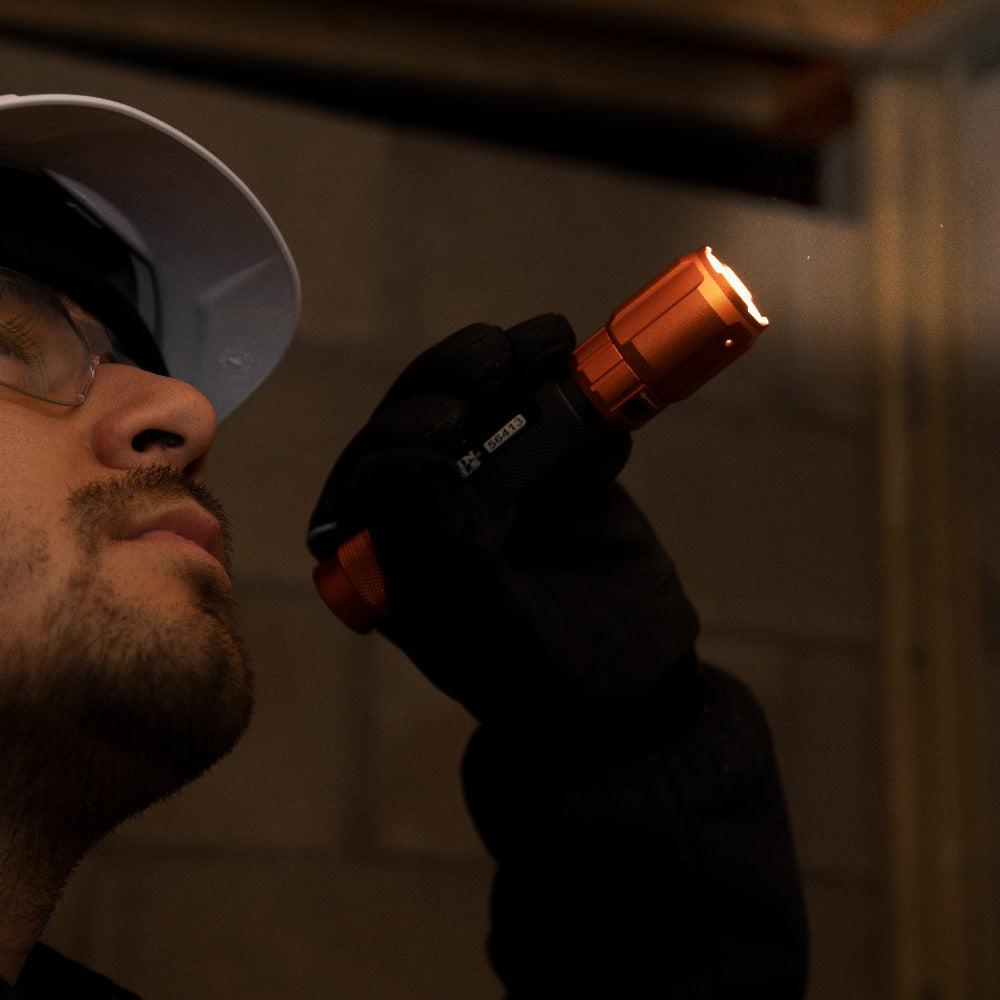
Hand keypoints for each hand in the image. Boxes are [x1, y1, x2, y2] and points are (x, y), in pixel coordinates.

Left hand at [309, 315, 699, 727]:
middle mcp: (429, 512)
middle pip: (421, 421)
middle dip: (453, 379)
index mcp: (388, 553)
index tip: (450, 425)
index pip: (367, 475)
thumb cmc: (543, 680)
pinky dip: (575, 398)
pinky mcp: (549, 471)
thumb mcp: (481, 628)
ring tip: (548, 341)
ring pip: (484, 403)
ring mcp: (491, 485)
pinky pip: (553, 416)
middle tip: (496, 357)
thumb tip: (396, 456)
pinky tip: (596, 405)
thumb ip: (432, 552)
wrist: (632, 687)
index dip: (399, 437)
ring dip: (510, 365)